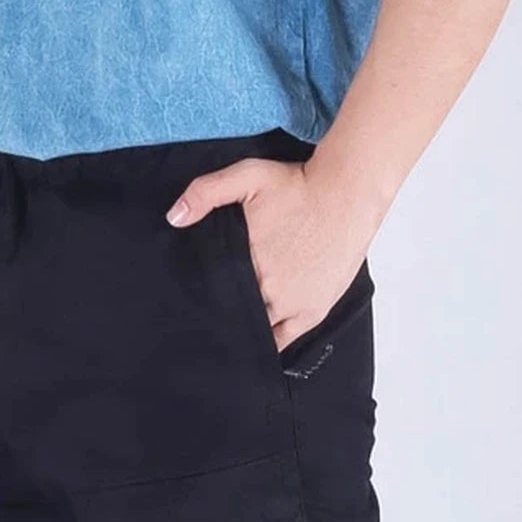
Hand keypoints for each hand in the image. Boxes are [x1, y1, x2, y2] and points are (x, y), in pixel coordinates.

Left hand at [166, 156, 385, 350]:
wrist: (347, 194)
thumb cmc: (299, 186)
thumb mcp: (247, 176)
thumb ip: (207, 192)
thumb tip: (174, 217)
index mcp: (246, 262)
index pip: (213, 291)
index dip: (203, 295)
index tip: (193, 297)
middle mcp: (267, 290)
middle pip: (233, 311)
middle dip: (222, 312)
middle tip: (210, 312)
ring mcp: (291, 306)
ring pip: (255, 330)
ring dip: (242, 328)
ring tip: (230, 328)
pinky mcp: (312, 313)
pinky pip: (282, 341)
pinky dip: (267, 344)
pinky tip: (253, 345)